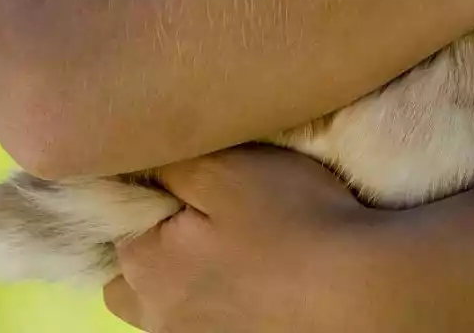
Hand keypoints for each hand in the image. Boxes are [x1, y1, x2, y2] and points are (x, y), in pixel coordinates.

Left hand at [103, 148, 407, 332]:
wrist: (361, 290)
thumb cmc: (292, 221)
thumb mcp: (226, 168)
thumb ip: (168, 162)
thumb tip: (132, 157)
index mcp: (144, 265)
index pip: (111, 225)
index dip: (142, 199)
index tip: (178, 183)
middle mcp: (156, 317)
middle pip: (128, 280)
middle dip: (149, 252)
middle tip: (198, 222)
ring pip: (165, 310)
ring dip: (183, 284)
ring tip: (231, 255)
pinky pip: (204, 325)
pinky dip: (217, 306)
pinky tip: (251, 286)